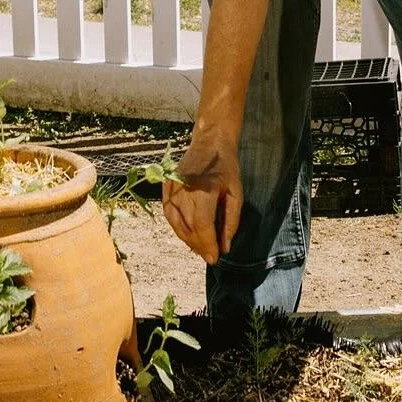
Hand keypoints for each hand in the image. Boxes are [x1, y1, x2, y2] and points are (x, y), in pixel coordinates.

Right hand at [162, 130, 243, 264]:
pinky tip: (187, 235)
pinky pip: (169, 214)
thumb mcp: (236, 194)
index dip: (207, 245)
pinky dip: (177, 228)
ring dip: (187, 240)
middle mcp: (184, 191)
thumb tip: (225, 246)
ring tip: (199, 248)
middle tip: (209, 256)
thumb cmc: (226, 168)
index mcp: (203, 191)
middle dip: (199, 246)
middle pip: (189, 228)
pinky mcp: (165, 187)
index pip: (202, 226)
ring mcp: (172, 189)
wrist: (209, 143)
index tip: (214, 258)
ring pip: (176, 224)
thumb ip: (231, 222)